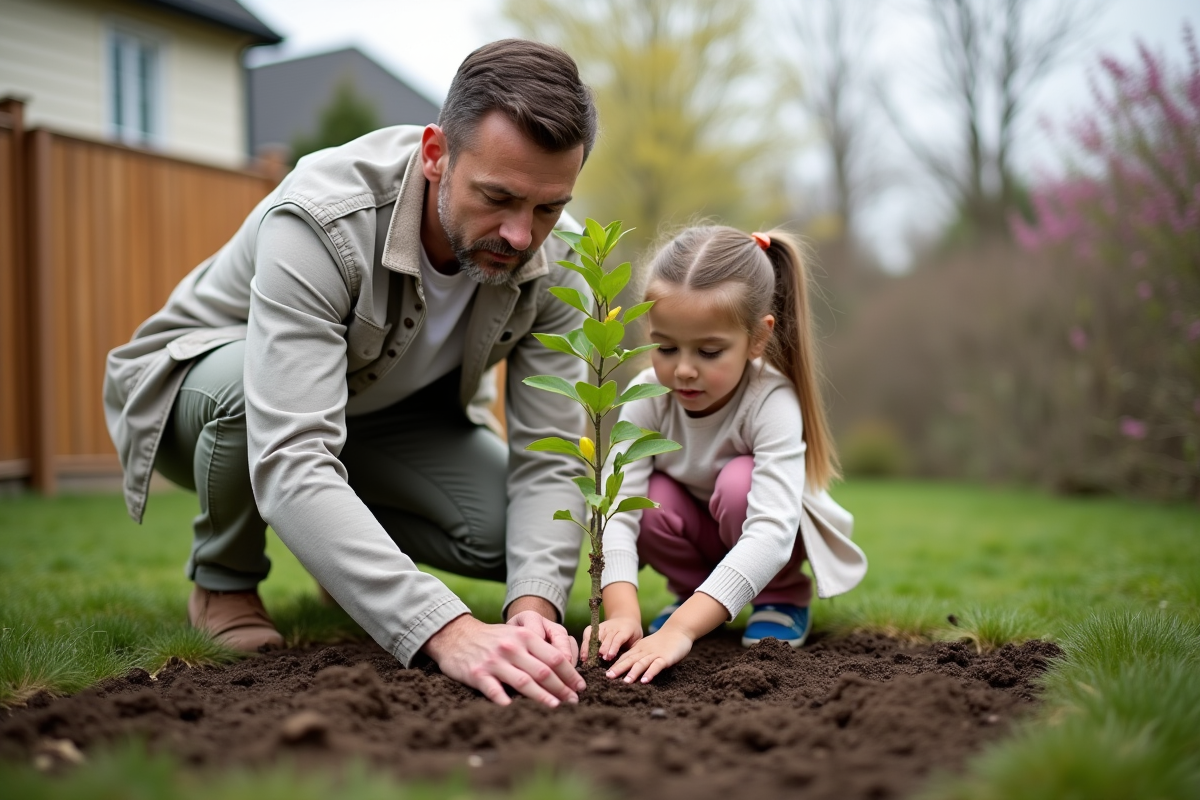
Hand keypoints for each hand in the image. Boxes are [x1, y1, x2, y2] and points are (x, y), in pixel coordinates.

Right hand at [422, 614, 585, 706]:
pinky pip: (494, 690)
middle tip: (573, 702)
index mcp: (525, 636)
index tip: (580, 687)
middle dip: (562, 688)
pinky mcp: (478, 673)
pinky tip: (514, 709)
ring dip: (542, 696)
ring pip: (523, 681)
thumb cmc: (492, 638)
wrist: (456, 636)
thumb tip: (565, 667)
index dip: (570, 674)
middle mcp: (512, 647)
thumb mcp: (515, 634)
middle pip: (543, 671)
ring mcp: (494, 661)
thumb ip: (537, 648)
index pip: (554, 656)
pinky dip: (504, 700)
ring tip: (555, 707)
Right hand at [580, 616, 642, 662]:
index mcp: (625, 630)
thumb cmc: (632, 634)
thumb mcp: (636, 641)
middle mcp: (613, 627)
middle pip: (606, 638)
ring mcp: (604, 626)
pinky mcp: (596, 627)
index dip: (613, 647)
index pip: (618, 638)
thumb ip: (631, 650)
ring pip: (596, 636)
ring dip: (591, 648)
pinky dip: (585, 644)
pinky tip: (583, 655)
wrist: (626, 619)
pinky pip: (588, 634)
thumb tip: (625, 664)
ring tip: (587, 659)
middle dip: (603, 648)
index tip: (609, 657)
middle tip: (600, 659)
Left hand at [605, 626, 692, 683]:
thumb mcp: (648, 647)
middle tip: (608, 677)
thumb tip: (629, 669)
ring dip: (633, 672)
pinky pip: (657, 666)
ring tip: (626, 682)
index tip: (605, 674)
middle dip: (619, 669)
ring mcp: (655, 654)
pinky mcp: (665, 658)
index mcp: (639, 649)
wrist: (679, 630)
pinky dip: (650, 673)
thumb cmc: (663, 641)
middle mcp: (644, 651)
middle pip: (629, 660)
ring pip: (641, 663)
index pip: (625, 657)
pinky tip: (645, 680)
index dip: (615, 665)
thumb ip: (640, 656)